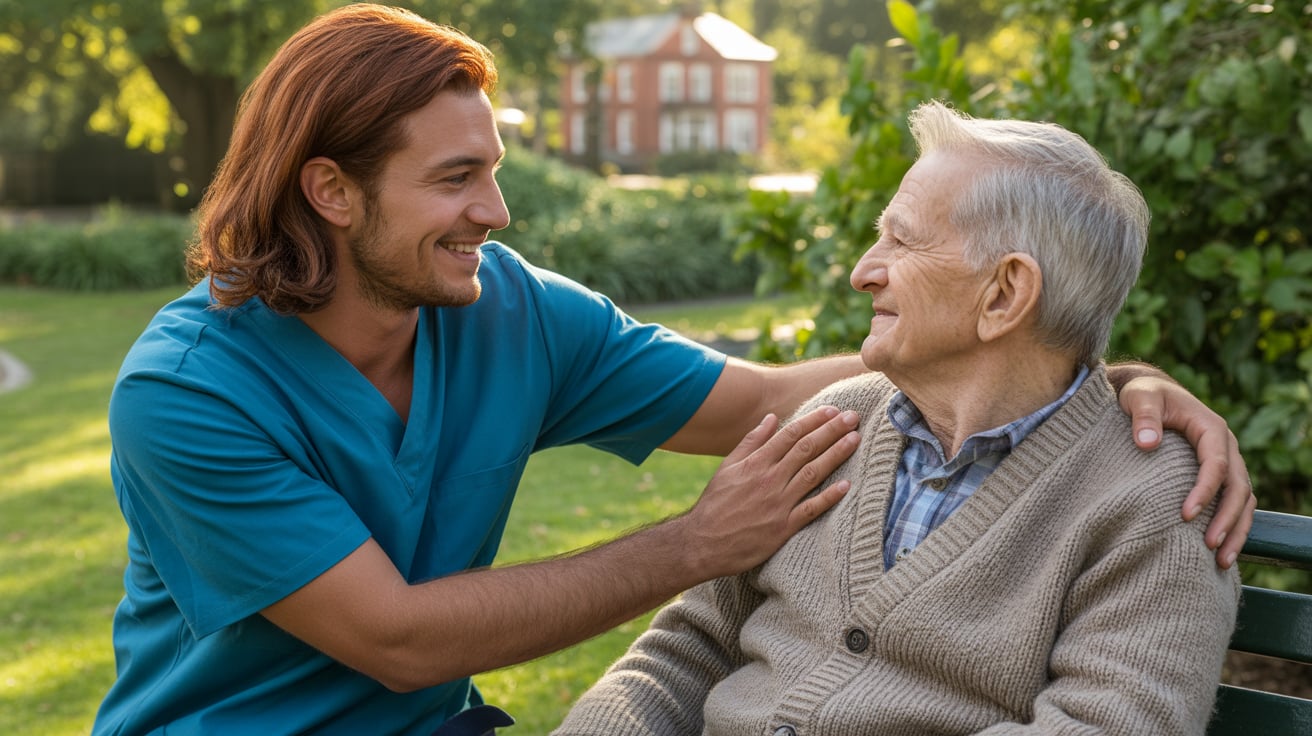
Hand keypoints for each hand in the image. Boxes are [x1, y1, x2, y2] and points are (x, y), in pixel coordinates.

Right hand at [677, 406, 859, 578]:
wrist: (703, 543)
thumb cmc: (715, 503)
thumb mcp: (728, 467)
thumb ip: (751, 442)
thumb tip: (772, 418)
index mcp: (756, 463)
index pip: (790, 434)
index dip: (814, 420)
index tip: (832, 410)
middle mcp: (769, 479)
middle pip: (806, 448)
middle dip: (832, 430)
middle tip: (853, 417)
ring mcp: (778, 503)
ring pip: (813, 473)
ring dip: (836, 454)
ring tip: (855, 439)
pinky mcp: (783, 527)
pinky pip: (811, 509)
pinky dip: (829, 497)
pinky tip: (847, 485)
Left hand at [1117, 375, 1255, 568]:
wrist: (1151, 394)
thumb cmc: (1144, 395)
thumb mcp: (1139, 397)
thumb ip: (1143, 415)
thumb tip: (1147, 443)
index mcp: (1211, 427)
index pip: (1215, 463)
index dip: (1205, 490)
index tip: (1185, 514)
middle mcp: (1225, 446)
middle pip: (1238, 487)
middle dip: (1227, 519)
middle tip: (1210, 547)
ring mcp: (1226, 462)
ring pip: (1244, 500)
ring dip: (1236, 530)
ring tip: (1221, 561)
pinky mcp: (1219, 475)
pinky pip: (1234, 503)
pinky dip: (1232, 526)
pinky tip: (1220, 551)